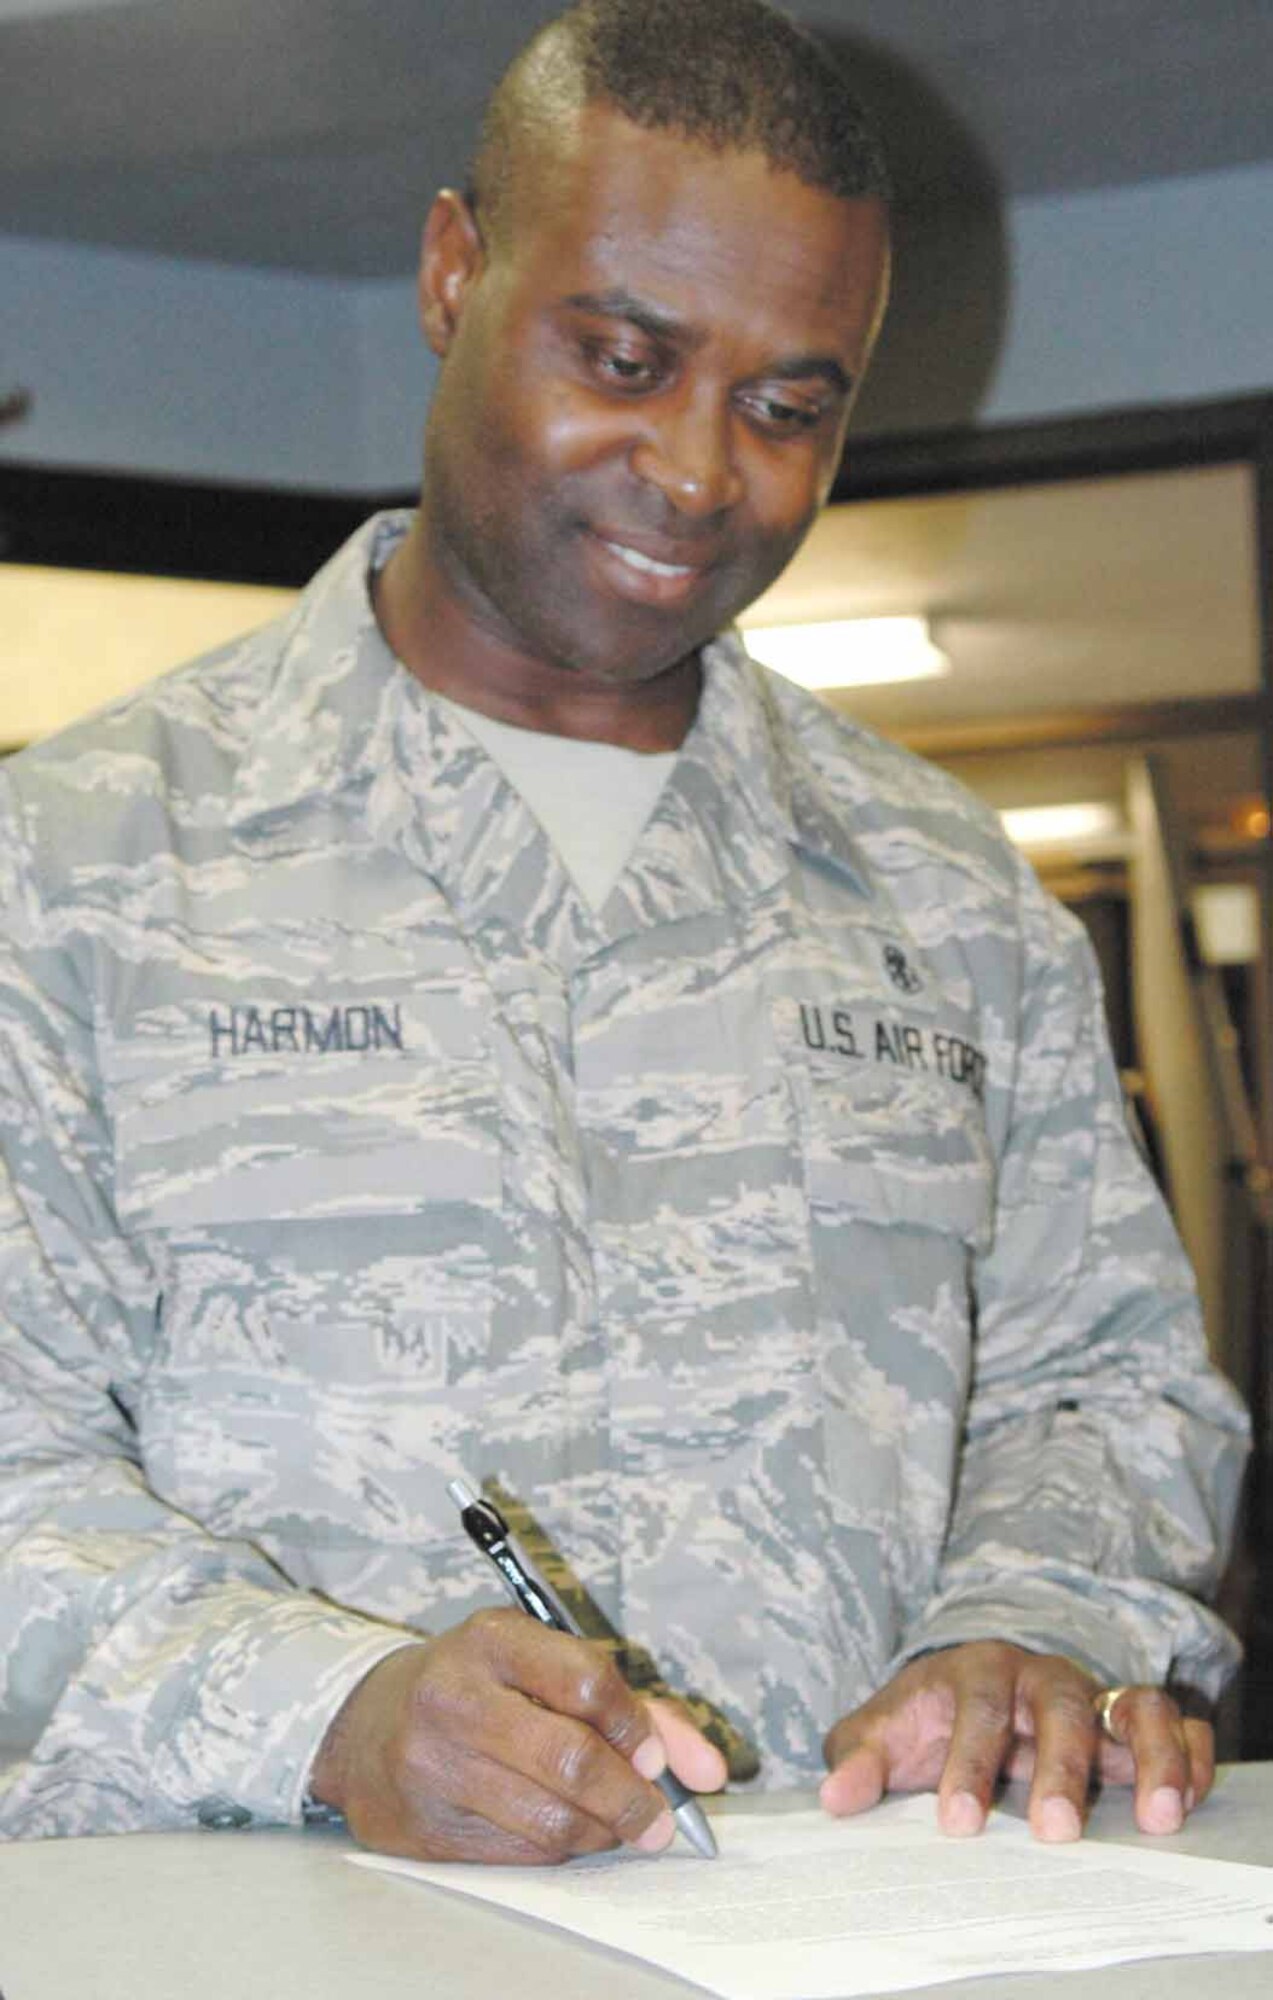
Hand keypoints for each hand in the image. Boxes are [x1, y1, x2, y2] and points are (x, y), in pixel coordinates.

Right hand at [308, 1609, 724, 1863]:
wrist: (365, 1725)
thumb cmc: (480, 1687)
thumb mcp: (544, 1666)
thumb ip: (635, 1708)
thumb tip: (710, 1771)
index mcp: (493, 1639)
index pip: (586, 1680)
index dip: (635, 1726)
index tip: (655, 1759)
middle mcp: (455, 1695)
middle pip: (571, 1758)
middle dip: (631, 1799)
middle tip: (656, 1820)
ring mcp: (433, 1764)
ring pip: (549, 1818)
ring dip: (601, 1831)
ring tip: (615, 1826)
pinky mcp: (423, 1826)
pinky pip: (518, 1854)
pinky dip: (557, 1850)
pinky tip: (562, 1832)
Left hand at [820, 1642, 1213, 1841]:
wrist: (965, 1689)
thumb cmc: (926, 1718)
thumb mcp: (882, 1732)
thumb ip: (857, 1759)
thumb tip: (835, 1798)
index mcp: (975, 1671)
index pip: (976, 1709)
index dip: (969, 1764)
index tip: (957, 1824)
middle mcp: (1039, 1677)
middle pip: (1059, 1705)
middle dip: (1059, 1766)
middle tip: (1054, 1829)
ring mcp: (1090, 1695)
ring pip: (1132, 1704)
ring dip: (1151, 1755)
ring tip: (1158, 1816)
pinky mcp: (1128, 1720)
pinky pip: (1173, 1723)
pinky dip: (1189, 1754)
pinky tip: (1186, 1799)